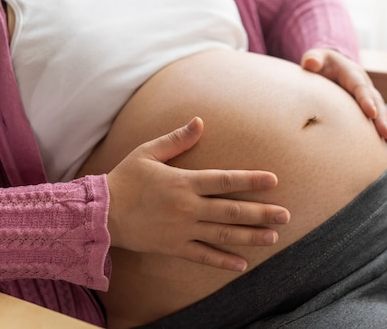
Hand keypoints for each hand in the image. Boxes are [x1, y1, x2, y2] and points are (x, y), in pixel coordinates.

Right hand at [106, 117, 289, 271]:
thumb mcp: (149, 152)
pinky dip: (222, 261)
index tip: (273, 180)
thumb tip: (199, 122)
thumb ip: (177, 139)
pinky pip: (202, 256)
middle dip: (261, 213)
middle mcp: (187, 207)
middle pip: (231, 211)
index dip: (250, 180)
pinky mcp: (174, 247)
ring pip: (222, 235)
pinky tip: (242, 264)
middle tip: (285, 215)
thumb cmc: (126, 179)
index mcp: (184, 182)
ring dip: (250, 237)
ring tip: (273, 237)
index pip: (224, 180)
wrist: (101, 213)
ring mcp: (182, 230)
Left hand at [301, 48, 386, 143]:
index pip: (360, 87)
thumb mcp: (315, 57)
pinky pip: (377, 117)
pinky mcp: (367, 106)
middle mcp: (364, 85)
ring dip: (386, 125)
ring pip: (380, 110)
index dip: (366, 100)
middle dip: (381, 117)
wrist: (330, 65)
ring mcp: (368, 96)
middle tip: (386, 133)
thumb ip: (312, 59)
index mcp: (352, 74)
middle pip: (375, 101)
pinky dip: (383, 128)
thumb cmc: (320, 63)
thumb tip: (310, 63)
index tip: (371, 114)